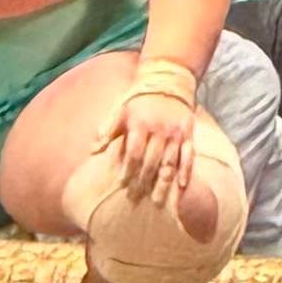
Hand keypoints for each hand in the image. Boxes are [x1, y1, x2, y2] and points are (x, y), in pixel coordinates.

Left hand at [107, 79, 202, 205]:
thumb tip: (93, 150)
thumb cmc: (138, 98)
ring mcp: (175, 134)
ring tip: (156, 201)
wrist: (168, 80)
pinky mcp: (189, 134)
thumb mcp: (120, 109)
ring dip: (163, 183)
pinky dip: (186, 172)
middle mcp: (159, 130)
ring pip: (169, 163)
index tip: (121, 185)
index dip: (127, 170)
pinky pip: (189, 156)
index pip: (134, 153)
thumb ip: (107, 129)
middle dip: (143, 182)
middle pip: (151, 162)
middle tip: (136, 198)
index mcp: (140, 124)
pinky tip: (181, 187)